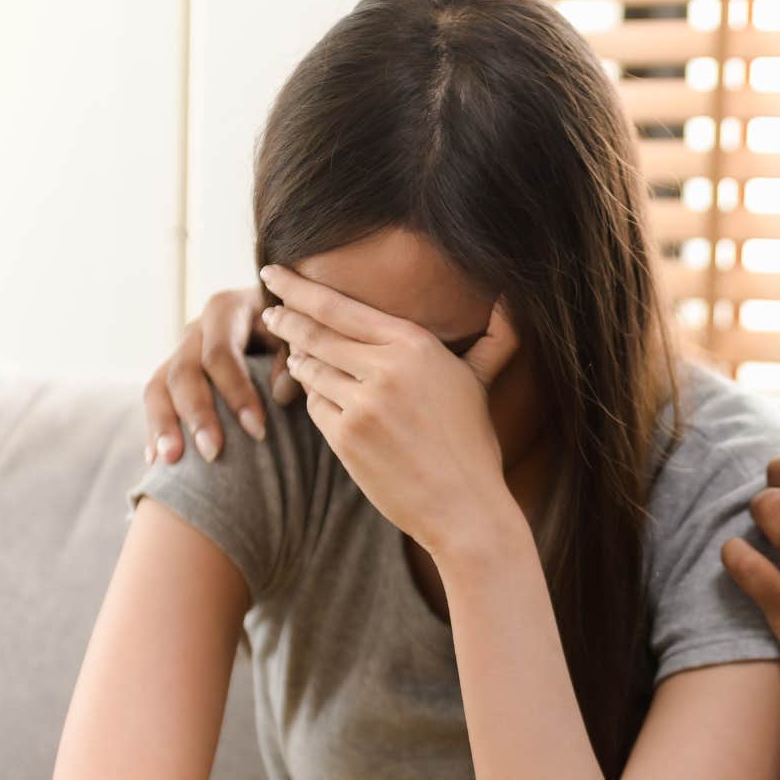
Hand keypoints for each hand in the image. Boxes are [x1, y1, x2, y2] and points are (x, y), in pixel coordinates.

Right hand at [143, 285, 302, 464]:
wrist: (280, 316)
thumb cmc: (295, 328)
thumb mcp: (299, 335)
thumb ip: (293, 358)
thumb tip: (279, 395)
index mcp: (227, 310)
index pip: (221, 353)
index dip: (236, 392)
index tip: (258, 431)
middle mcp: (196, 329)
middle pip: (184, 371)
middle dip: (197, 415)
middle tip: (213, 453)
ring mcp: (180, 352)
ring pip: (158, 387)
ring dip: (162, 426)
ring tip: (170, 460)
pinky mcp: (173, 374)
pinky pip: (155, 401)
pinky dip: (155, 430)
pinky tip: (155, 460)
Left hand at [258, 264, 520, 559]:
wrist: (465, 507)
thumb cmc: (473, 443)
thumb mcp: (482, 382)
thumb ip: (495, 337)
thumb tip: (511, 299)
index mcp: (416, 345)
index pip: (340, 306)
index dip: (299, 288)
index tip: (274, 273)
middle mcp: (386, 368)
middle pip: (314, 332)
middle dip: (285, 319)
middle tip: (268, 311)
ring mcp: (363, 405)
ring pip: (309, 369)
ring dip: (299, 360)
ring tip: (297, 355)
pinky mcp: (346, 438)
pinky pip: (314, 406)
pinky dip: (314, 398)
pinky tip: (323, 397)